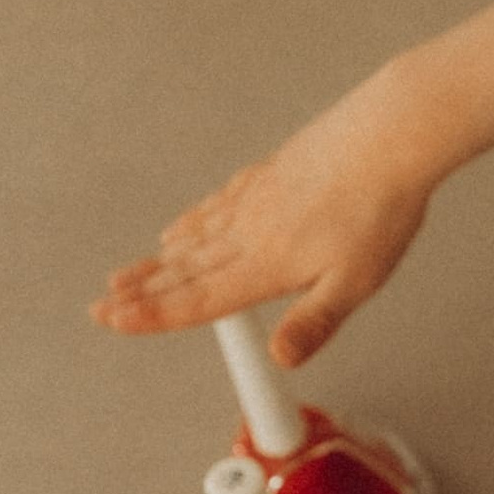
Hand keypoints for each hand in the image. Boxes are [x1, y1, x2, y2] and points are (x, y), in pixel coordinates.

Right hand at [91, 70, 437, 364]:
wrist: (390, 135)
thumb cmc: (379, 207)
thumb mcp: (356, 281)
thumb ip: (315, 322)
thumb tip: (281, 358)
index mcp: (267, 264)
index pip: (198, 300)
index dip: (153, 314)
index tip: (115, 320)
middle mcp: (251, 231)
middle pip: (185, 270)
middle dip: (142, 291)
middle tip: (103, 304)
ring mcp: (255, 198)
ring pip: (195, 238)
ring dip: (159, 260)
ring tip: (127, 274)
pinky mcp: (268, 174)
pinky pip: (216, 206)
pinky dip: (192, 223)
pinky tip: (182, 227)